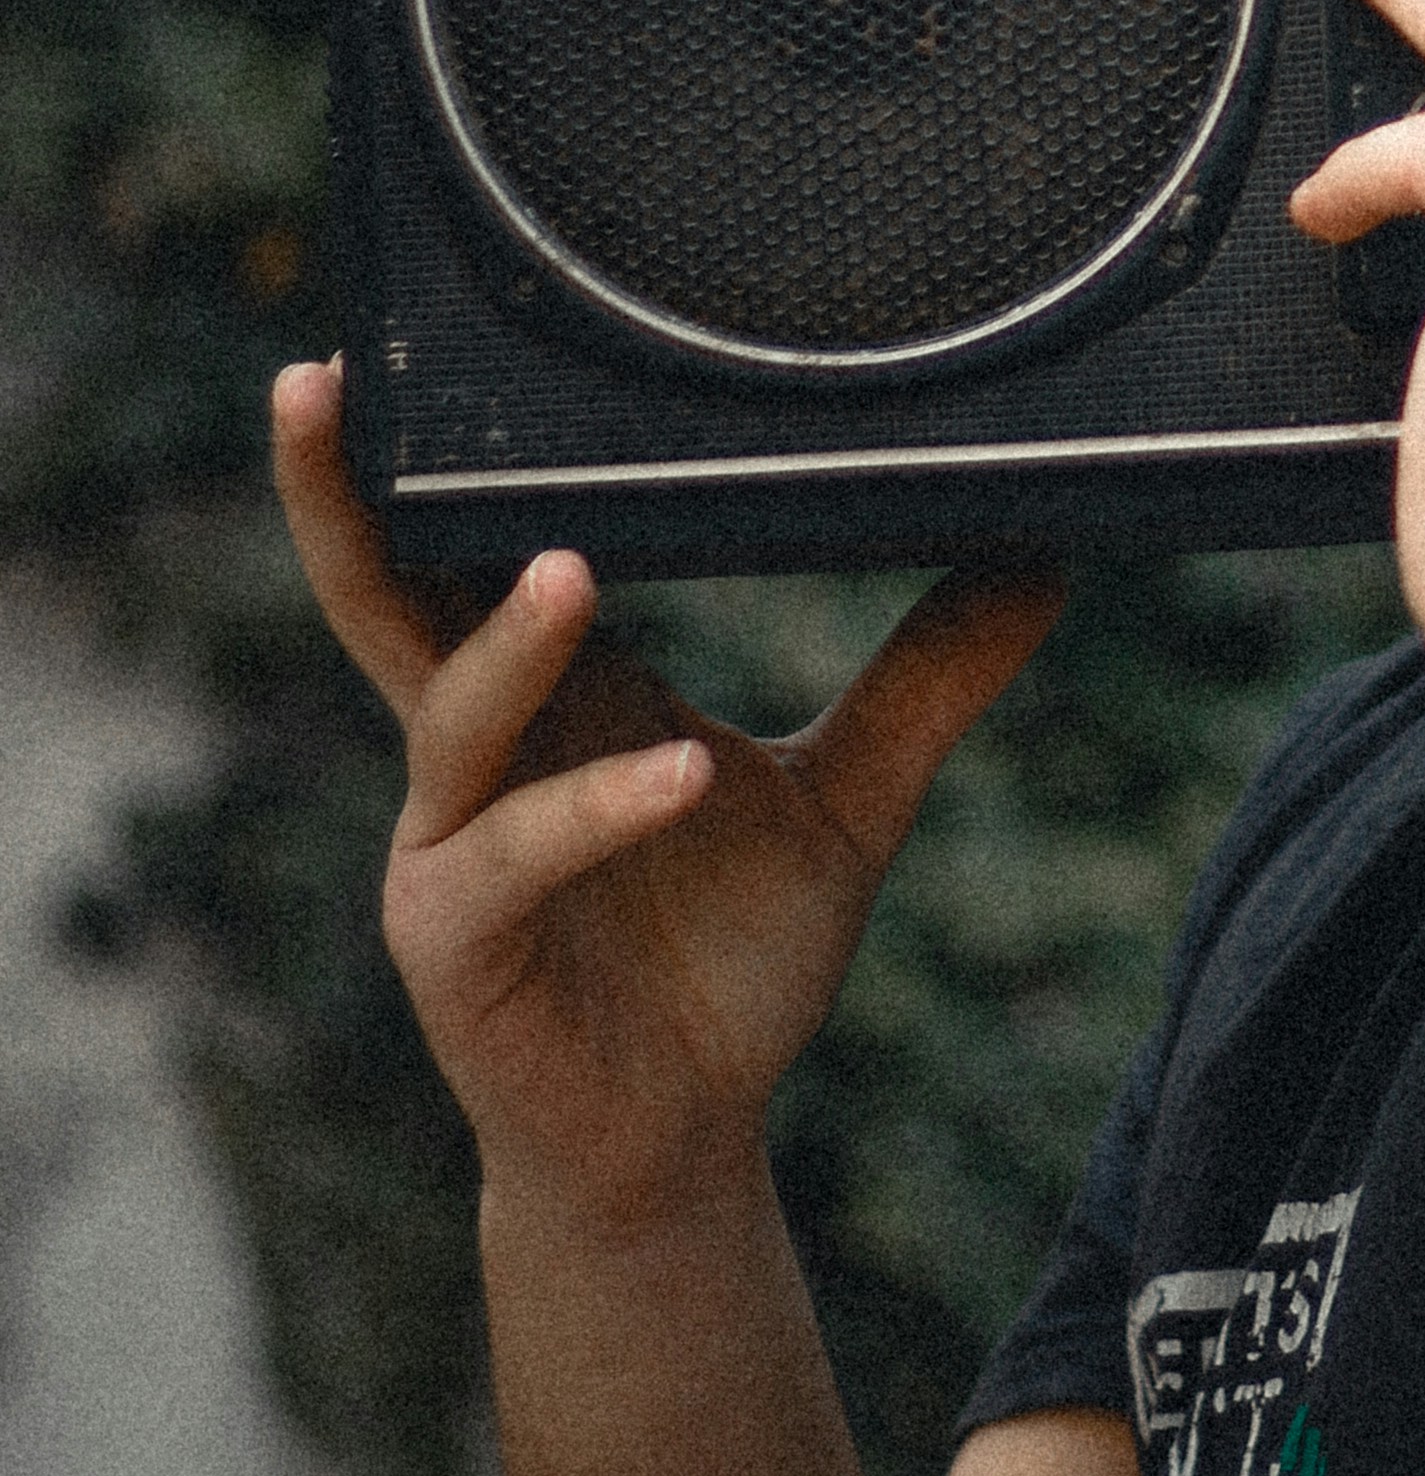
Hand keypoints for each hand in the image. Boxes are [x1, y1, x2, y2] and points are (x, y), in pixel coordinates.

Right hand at [274, 362, 1058, 1248]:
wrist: (690, 1136)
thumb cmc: (731, 957)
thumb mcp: (849, 797)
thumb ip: (928, 677)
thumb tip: (1044, 552)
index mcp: (547, 688)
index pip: (457, 547)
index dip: (414, 456)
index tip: (394, 339)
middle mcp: (477, 749)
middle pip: (379, 597)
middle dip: (338, 495)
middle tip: (329, 381)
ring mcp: (450, 846)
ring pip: (447, 718)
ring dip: (507, 645)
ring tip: (569, 573)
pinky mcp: (455, 944)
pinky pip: (512, 857)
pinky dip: (590, 810)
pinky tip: (676, 776)